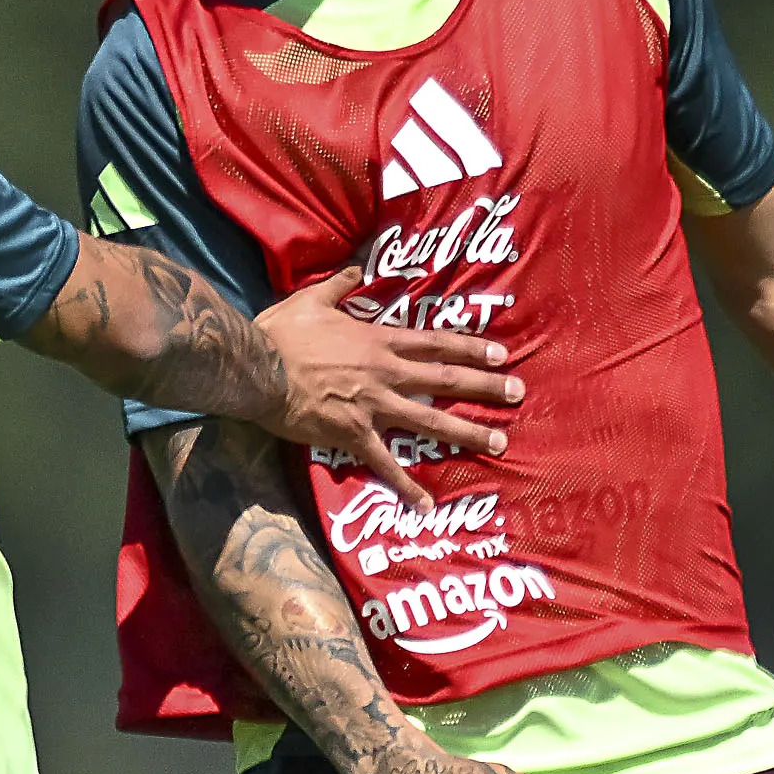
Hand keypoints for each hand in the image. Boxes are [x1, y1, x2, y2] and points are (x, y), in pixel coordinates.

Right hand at [254, 270, 519, 505]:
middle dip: (485, 386)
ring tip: (497, 442)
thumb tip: (357, 268)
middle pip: (445, 379)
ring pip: (429, 420)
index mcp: (378, 341)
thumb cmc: (281, 333)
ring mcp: (372, 406)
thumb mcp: (311, 299)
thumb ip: (340, 284)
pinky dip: (405, 485)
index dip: (471, 347)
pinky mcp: (352, 435)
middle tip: (517, 394)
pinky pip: (384, 464)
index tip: (500, 354)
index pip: (436, 343)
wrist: (256, 367)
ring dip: (466, 432)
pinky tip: (426, 506)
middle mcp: (385, 373)